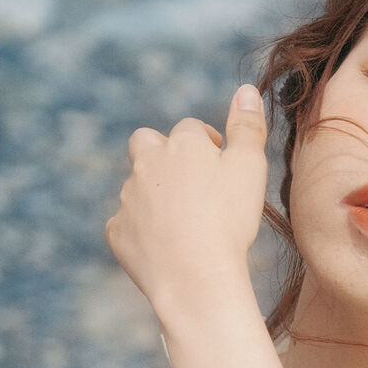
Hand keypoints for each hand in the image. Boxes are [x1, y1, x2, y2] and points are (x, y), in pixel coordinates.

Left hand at [104, 84, 268, 318]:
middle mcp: (148, 163)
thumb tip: (245, 89)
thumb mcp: (250, 168)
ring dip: (153, 194)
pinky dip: (139, 229)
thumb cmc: (229, 221)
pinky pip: (124, 223)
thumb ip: (247, 127)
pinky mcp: (117, 231)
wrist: (196, 277)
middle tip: (188, 182)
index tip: (220, 166)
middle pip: (146, 142)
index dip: (207, 145)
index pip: (191, 129)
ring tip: (181, 222)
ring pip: (135, 185)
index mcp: (182, 143)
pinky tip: (160, 246)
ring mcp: (128, 197)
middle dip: (162, 153)